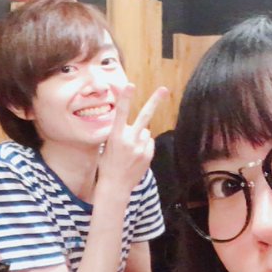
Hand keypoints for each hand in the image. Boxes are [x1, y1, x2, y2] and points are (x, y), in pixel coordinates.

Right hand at [96, 85, 166, 200]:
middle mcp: (129, 140)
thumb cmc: (107, 164)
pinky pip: (149, 143)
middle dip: (154, 101)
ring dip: (141, 136)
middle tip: (164, 89)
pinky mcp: (148, 155)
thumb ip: (120, 132)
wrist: (115, 186)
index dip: (125, 98)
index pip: (121, 113)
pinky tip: (136, 155)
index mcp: (115, 136)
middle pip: (144, 116)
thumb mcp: (107, 145)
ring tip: (131, 149)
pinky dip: (145, 146)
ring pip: (146, 132)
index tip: (130, 85)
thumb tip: (131, 123)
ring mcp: (140, 148)